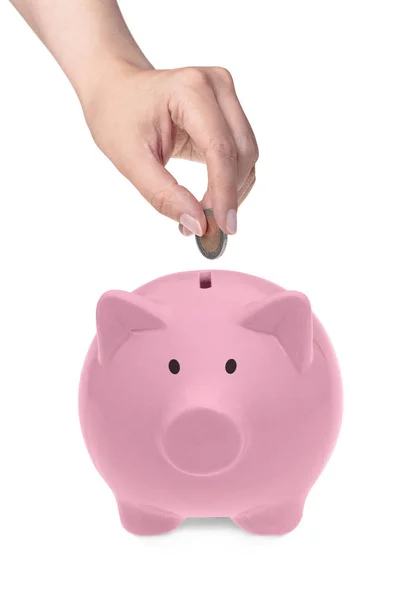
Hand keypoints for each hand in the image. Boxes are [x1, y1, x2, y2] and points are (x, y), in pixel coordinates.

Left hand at [81, 62, 257, 235]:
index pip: (221, 149)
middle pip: (241, 153)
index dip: (225, 192)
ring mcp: (226, 95)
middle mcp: (216, 86)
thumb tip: (197, 225)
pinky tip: (208, 201)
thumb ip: (163, 194)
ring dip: (231, 191)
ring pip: (247, 156)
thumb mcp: (129, 160)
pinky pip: (241, 154)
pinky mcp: (229, 111)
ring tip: (201, 216)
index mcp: (190, 90)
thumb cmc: (116, 117)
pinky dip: (229, 182)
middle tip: (206, 228)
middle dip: (228, 195)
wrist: (115, 87)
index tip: (223, 229)